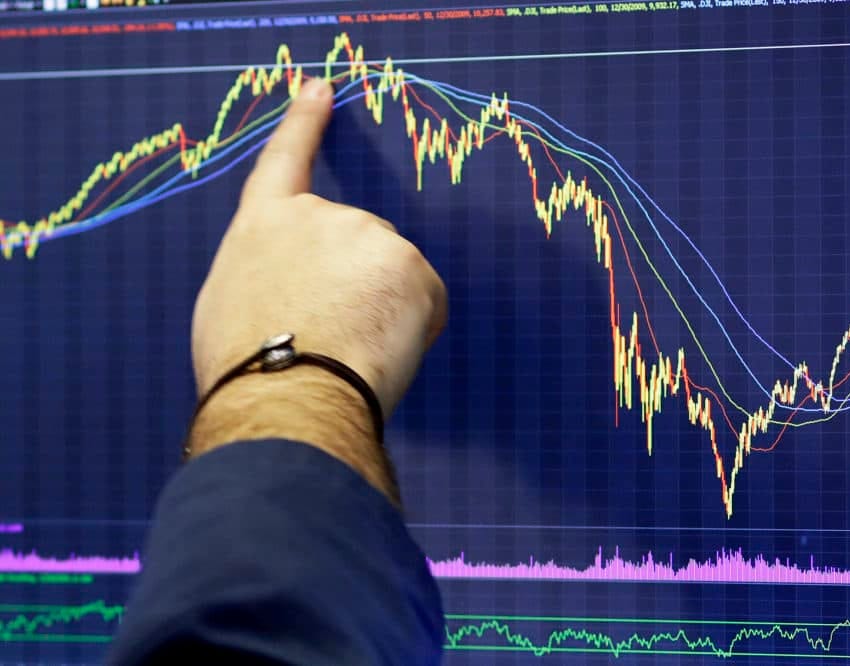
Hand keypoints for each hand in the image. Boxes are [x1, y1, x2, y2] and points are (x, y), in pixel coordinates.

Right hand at [187, 76, 446, 499]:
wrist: (285, 394)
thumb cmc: (246, 366)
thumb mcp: (235, 304)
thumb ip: (274, 273)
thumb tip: (304, 286)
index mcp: (265, 224)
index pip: (286, 160)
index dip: (304, 124)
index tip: (320, 89)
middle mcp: (320, 215)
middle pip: (357, 245)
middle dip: (355, 287)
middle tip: (330, 336)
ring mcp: (370, 234)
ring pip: (392, 277)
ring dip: (383, 311)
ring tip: (349, 351)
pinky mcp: (412, 264)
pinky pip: (424, 303)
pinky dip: (413, 330)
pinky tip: (381, 352)